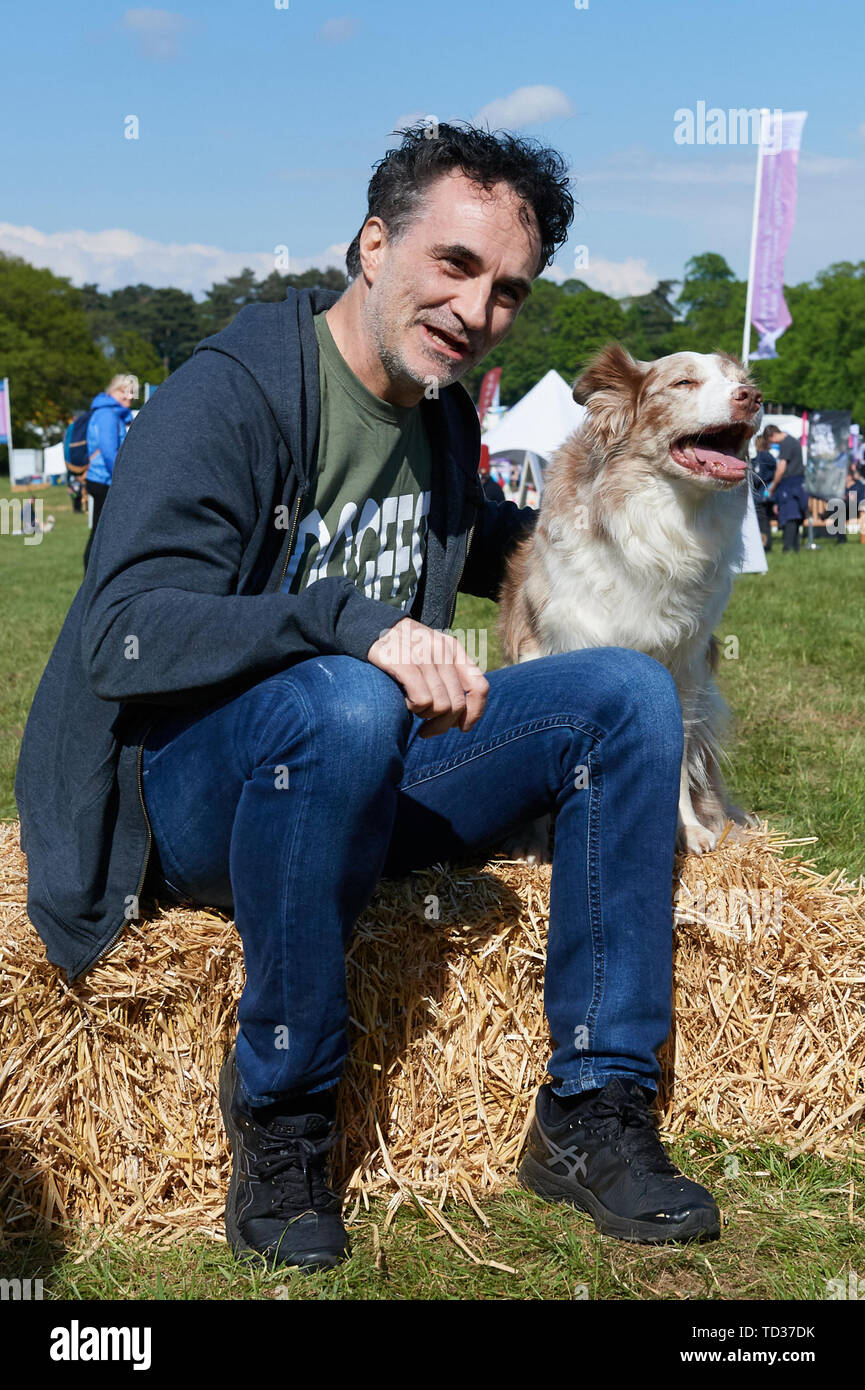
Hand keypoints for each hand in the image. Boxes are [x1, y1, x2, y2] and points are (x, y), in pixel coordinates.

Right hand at [366, 617, 488, 737]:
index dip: (474, 713)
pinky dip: (413, 707)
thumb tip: (461, 715)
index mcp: (454, 649)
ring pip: (440, 706)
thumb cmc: (402, 649)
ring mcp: (424, 655)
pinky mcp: (405, 662)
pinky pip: (422, 699)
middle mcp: (442, 651)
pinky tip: (404, 701)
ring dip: (426, 716)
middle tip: (426, 730)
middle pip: (457, 704)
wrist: (369, 626)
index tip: (461, 728)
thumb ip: (449, 675)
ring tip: (413, 708)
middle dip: (443, 725)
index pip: (479, 687)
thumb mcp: (431, 654)